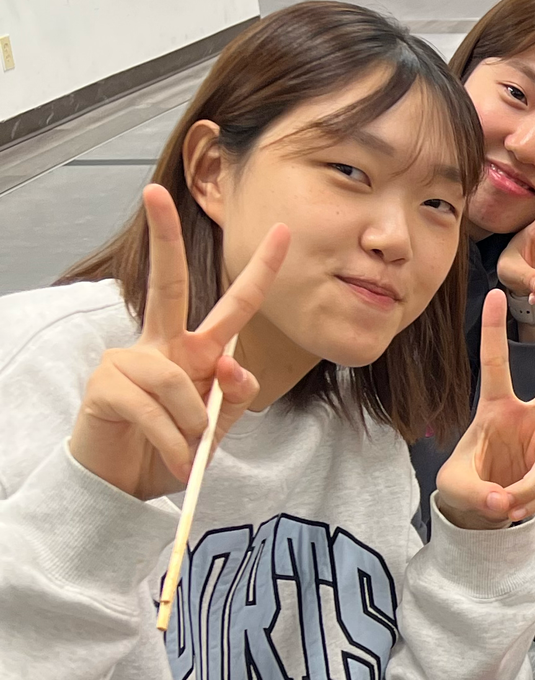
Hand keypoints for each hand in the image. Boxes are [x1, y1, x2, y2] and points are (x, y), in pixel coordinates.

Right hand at [68, 187, 289, 500]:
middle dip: (163, 237)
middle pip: (168, 283)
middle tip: (154, 192)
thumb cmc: (168, 451)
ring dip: (192, 426)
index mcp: (195, 351)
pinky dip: (172, 441)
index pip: (232, 304)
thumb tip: (232, 364)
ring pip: (179, 380)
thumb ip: (235, 397)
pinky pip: (155, 409)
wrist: (123, 487)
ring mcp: (128, 359)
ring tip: (186, 452)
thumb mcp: (216, 428)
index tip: (283, 231)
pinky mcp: (105, 384)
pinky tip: (171, 459)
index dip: (260, 271)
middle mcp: (161, 344)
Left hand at [435, 292, 534, 528]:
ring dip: (530, 489)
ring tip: (506, 507)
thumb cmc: (463, 485)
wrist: (481, 510)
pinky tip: (514, 508)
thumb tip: (505, 502)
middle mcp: (526, 418)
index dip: (494, 330)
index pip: (494, 364)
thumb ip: (477, 494)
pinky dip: (531, 501)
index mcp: (495, 409)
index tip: (498, 293)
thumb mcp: (454, 487)